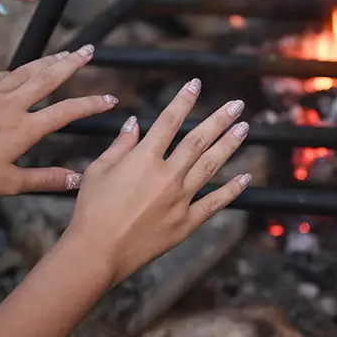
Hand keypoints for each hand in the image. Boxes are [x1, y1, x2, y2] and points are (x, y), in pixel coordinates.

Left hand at [0, 45, 116, 195]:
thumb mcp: (8, 183)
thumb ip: (45, 180)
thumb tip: (76, 180)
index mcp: (24, 128)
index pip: (66, 111)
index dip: (91, 104)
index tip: (110, 99)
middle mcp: (12, 104)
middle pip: (49, 77)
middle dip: (73, 62)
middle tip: (89, 49)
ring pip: (28, 69)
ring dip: (50, 59)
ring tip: (66, 52)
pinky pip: (4, 74)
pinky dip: (20, 69)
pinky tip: (24, 69)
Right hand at [64, 78, 251, 285]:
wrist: (97, 252)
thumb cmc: (91, 210)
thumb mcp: (99, 170)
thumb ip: (120, 145)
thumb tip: (134, 124)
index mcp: (144, 159)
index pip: (169, 121)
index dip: (183, 100)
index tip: (196, 84)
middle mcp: (167, 175)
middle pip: (198, 141)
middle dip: (219, 119)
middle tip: (237, 105)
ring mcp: (180, 200)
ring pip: (211, 166)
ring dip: (229, 145)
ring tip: (244, 128)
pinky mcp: (186, 223)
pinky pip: (214, 204)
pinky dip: (232, 191)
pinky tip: (245, 178)